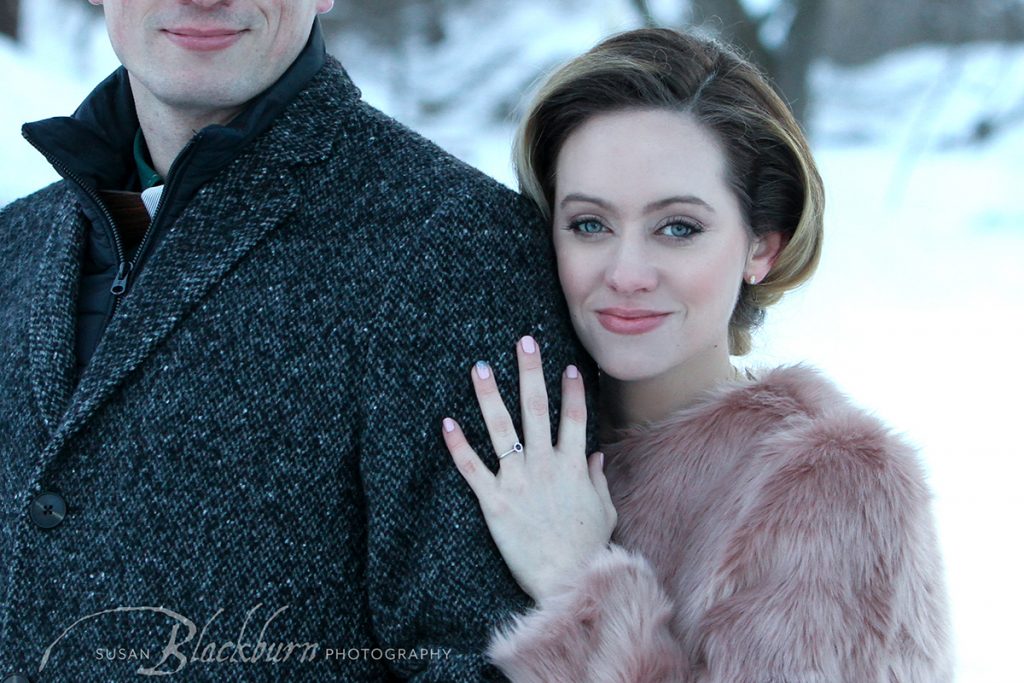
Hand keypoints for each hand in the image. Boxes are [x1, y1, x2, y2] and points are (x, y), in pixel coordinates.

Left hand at [442, 335, 616, 603]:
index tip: (568, 365)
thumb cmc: (587, 548)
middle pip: (538, 410)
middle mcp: (546, 466)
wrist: (568, 580)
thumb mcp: (604, 510)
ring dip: (490, 396)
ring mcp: (519, 482)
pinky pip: (473, 469)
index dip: (572, 391)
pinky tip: (447, 422)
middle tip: (524, 342)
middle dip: (531, 373)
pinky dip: (459, 446)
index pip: (575, 418)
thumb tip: (597, 456)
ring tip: (480, 367)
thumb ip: (598, 480)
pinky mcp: (494, 503)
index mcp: (574, 467)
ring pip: (503, 430)